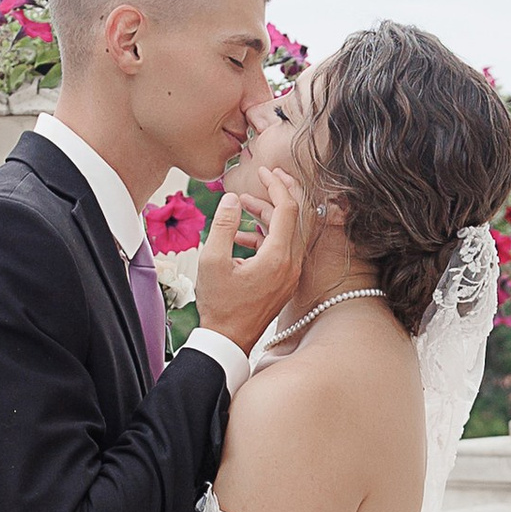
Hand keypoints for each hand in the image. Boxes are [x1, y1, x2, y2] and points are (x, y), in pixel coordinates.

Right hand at [195, 167, 305, 351]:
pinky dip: (267, 235)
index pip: (288, 208)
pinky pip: (283, 248)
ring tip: (243, 204)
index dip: (277, 184)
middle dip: (282, 192)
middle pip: (298, 216)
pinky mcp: (285, 280)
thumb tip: (233, 198)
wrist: (228, 341)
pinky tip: (241, 235)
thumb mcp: (212, 261)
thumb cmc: (220, 306)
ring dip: (270, 214)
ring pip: (290, 231)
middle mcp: (292, 264)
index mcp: (278, 257)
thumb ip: (223, 225)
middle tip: (267, 175)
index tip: (263, 170)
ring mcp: (291, 273)